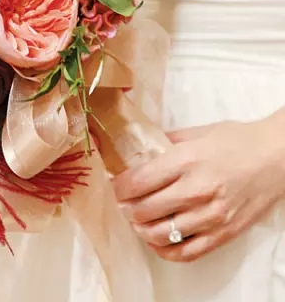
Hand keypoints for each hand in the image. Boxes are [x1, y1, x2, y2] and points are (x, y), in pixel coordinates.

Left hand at [111, 116, 284, 262]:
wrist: (276, 157)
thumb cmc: (236, 141)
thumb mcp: (196, 132)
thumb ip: (166, 141)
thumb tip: (139, 146)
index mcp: (186, 160)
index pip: (139, 181)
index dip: (120, 187)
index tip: (115, 185)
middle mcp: (197, 189)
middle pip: (145, 210)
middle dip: (126, 208)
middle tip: (123, 203)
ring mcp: (211, 215)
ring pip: (161, 234)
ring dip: (141, 229)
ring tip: (136, 221)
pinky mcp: (224, 233)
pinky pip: (187, 251)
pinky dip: (165, 250)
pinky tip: (157, 240)